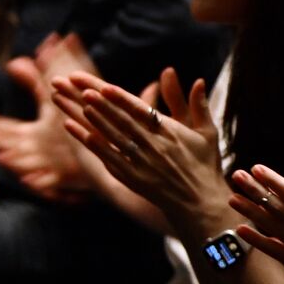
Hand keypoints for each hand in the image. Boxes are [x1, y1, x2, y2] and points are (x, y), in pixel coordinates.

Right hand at [0, 49, 86, 201]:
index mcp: (31, 135)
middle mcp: (35, 151)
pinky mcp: (63, 176)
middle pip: (10, 147)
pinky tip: (29, 179)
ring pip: (25, 165)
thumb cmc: (71, 128)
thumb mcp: (52, 105)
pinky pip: (49, 181)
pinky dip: (38, 181)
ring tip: (0, 158)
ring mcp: (47, 165)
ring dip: (12, 162)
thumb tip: (16, 61)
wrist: (99, 151)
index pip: (5, 129)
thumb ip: (36, 82)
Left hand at [57, 70, 231, 233]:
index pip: (140, 111)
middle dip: (98, 102)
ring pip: (112, 137)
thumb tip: (198, 80)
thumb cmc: (205, 165)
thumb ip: (199, 105)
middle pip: (120, 120)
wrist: (200, 202)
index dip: (121, 98)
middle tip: (77, 87)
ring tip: (75, 102)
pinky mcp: (132, 178)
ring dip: (92, 119)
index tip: (103, 87)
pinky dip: (93, 144)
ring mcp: (141, 163)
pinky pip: (109, 158)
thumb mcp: (207, 132)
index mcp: (170, 132)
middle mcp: (154, 146)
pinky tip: (79, 132)